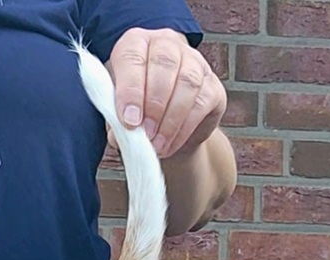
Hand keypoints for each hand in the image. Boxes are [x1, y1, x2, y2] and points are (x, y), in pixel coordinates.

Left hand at [106, 28, 225, 159]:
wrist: (164, 128)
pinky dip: (184, 128)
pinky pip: (201, 103)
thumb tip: (121, 135)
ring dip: (170, 119)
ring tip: (156, 145)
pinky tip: (169, 144)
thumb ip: (116, 120)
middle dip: (153, 105)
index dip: (130, 90)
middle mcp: (166, 44)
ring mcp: (194, 61)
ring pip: (187, 83)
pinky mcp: (213, 84)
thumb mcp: (118, 112)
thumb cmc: (135, 112)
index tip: (128, 121)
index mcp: (135, 44)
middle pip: (164, 65)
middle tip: (145, 134)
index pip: (132, 58)